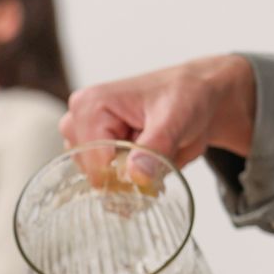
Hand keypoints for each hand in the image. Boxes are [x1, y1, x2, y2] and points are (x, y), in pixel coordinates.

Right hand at [61, 54, 257, 181]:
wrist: (195, 94)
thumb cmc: (185, 95)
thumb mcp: (176, 118)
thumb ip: (155, 147)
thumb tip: (136, 176)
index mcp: (90, 106)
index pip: (93, 163)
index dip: (124, 177)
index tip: (153, 170)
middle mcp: (78, 120)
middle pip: (93, 174)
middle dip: (127, 175)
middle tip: (158, 153)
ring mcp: (82, 135)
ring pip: (99, 179)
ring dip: (129, 176)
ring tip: (152, 151)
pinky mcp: (92, 147)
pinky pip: (105, 178)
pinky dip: (129, 176)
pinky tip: (145, 156)